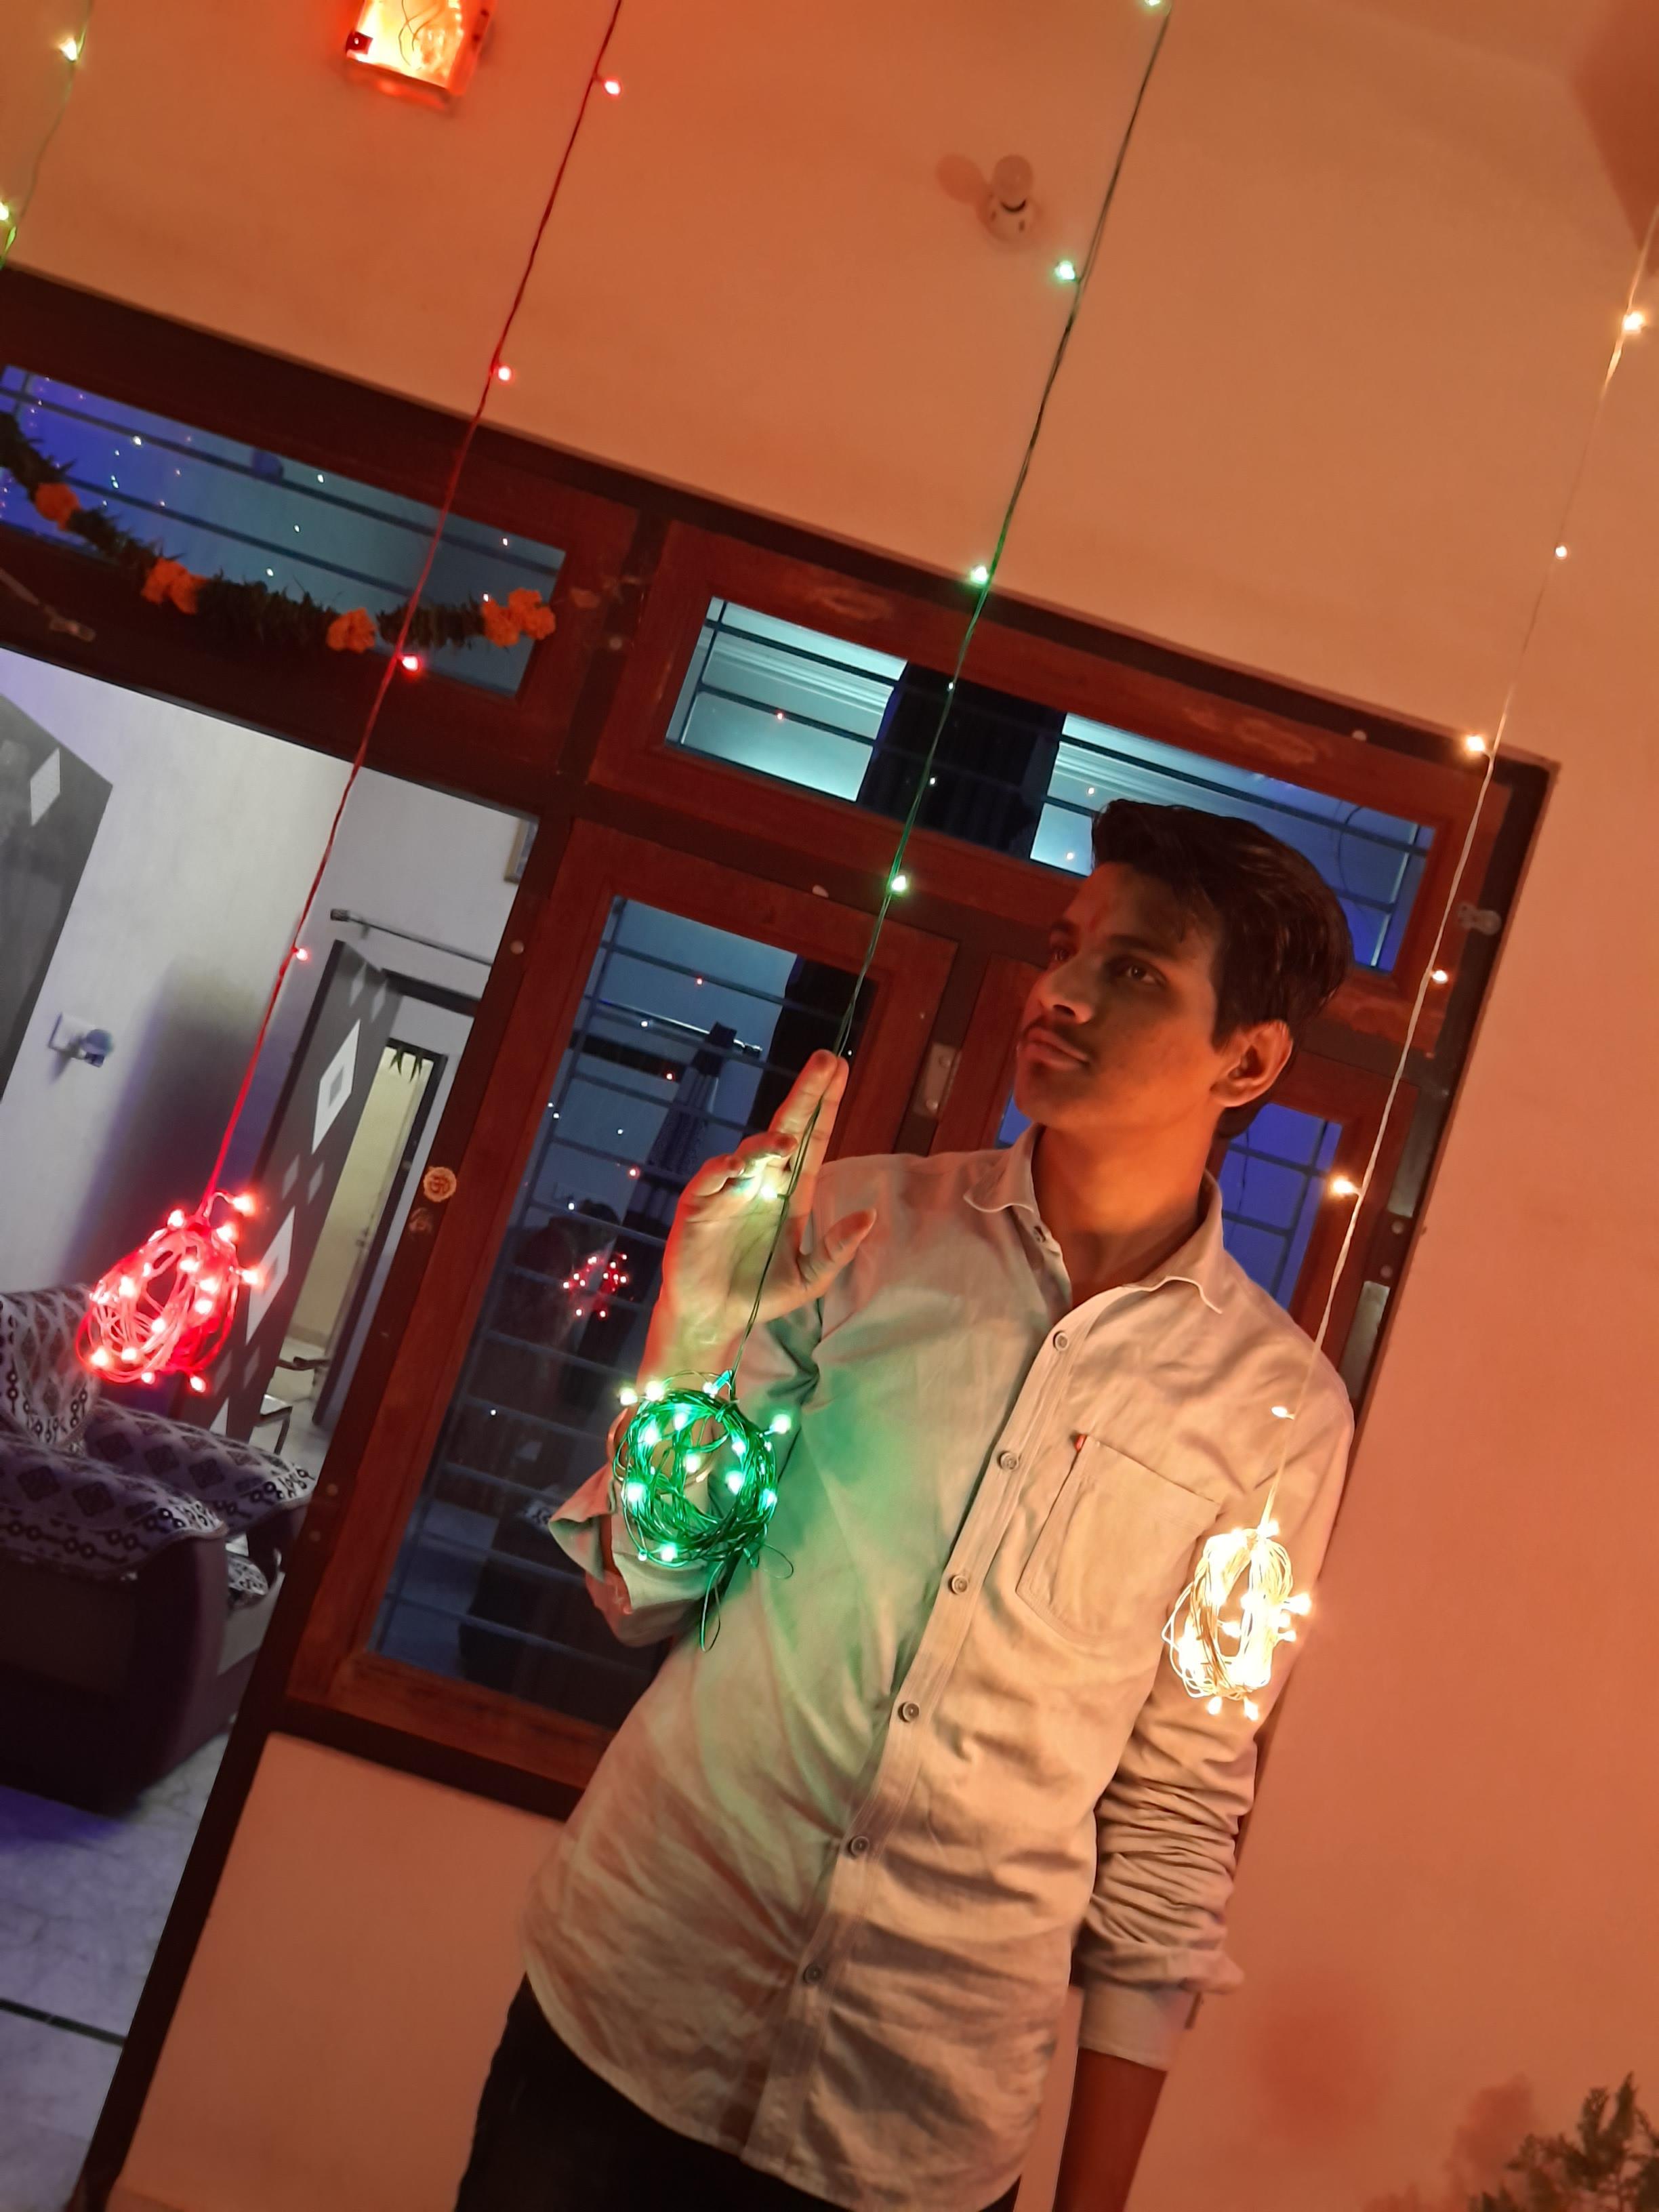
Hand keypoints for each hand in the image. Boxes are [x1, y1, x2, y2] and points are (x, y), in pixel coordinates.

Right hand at [643, 1051, 875, 1375]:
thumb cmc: (762, 1295)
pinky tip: (740, 1166)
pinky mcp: (698, 1204)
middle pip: (788, 1129)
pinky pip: (712, 1177)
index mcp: (792, 1192)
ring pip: (751, 1151)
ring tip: (787, 1141)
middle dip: (806, 1094)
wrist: (713, 1318)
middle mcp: (763, 1182)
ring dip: (769, 1142)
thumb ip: (838, 1249)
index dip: (827, 1104)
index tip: (841, 1068)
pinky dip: (726, 1168)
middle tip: (825, 1059)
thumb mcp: (810, 1278)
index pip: (815, 1139)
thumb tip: (870, 1216)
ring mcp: (730, 1189)